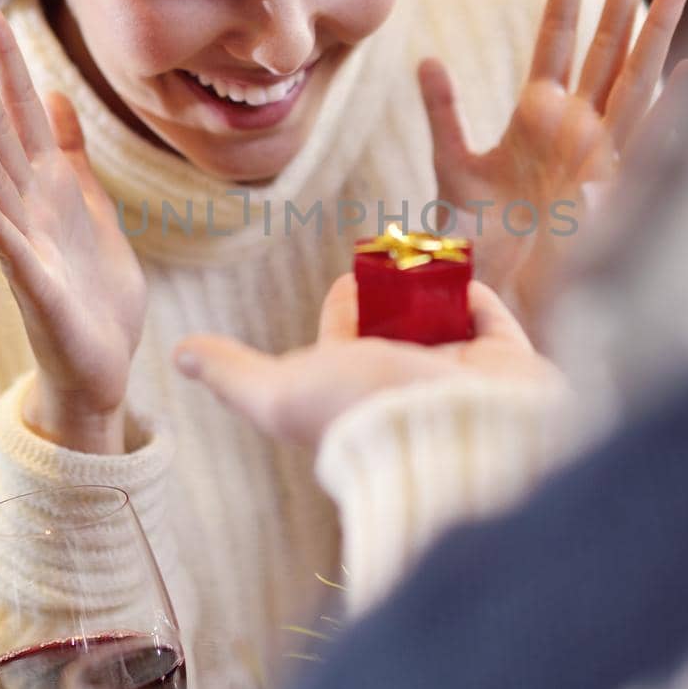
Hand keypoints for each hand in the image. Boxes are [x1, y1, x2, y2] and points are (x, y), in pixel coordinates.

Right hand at [0, 0, 146, 419]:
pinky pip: (11, 252)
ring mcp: (26, 247)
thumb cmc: (93, 288)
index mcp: (46, 187)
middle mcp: (26, 208)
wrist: (102, 364)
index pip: (21, 112)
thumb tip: (57, 95)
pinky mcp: (37, 289)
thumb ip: (71, 154)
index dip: (7, 61)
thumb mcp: (89, 207)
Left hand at [172, 273, 562, 447]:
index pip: (345, 334)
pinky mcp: (509, 368)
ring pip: (444, 320)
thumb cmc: (364, 414)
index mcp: (356, 392)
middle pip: (396, 324)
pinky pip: (492, 320)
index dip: (344, 301)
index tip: (351, 274)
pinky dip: (478, 295)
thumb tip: (178, 354)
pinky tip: (463, 275)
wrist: (455, 434)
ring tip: (429, 253)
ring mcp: (460, 378)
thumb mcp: (280, 393)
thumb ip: (233, 374)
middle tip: (395, 254)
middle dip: (394, 292)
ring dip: (435, 287)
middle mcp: (408, 386)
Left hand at [420, 0, 687, 330]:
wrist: (491, 287)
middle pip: (607, 39)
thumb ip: (443, 110)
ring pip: (634, 74)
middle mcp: (575, 122)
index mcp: (537, 109)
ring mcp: (597, 150)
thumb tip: (427, 58)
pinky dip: (675, 102)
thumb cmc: (472, 231)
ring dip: (657, 27)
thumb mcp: (452, 164)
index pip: (557, 30)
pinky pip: (647, 136)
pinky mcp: (609, 185)